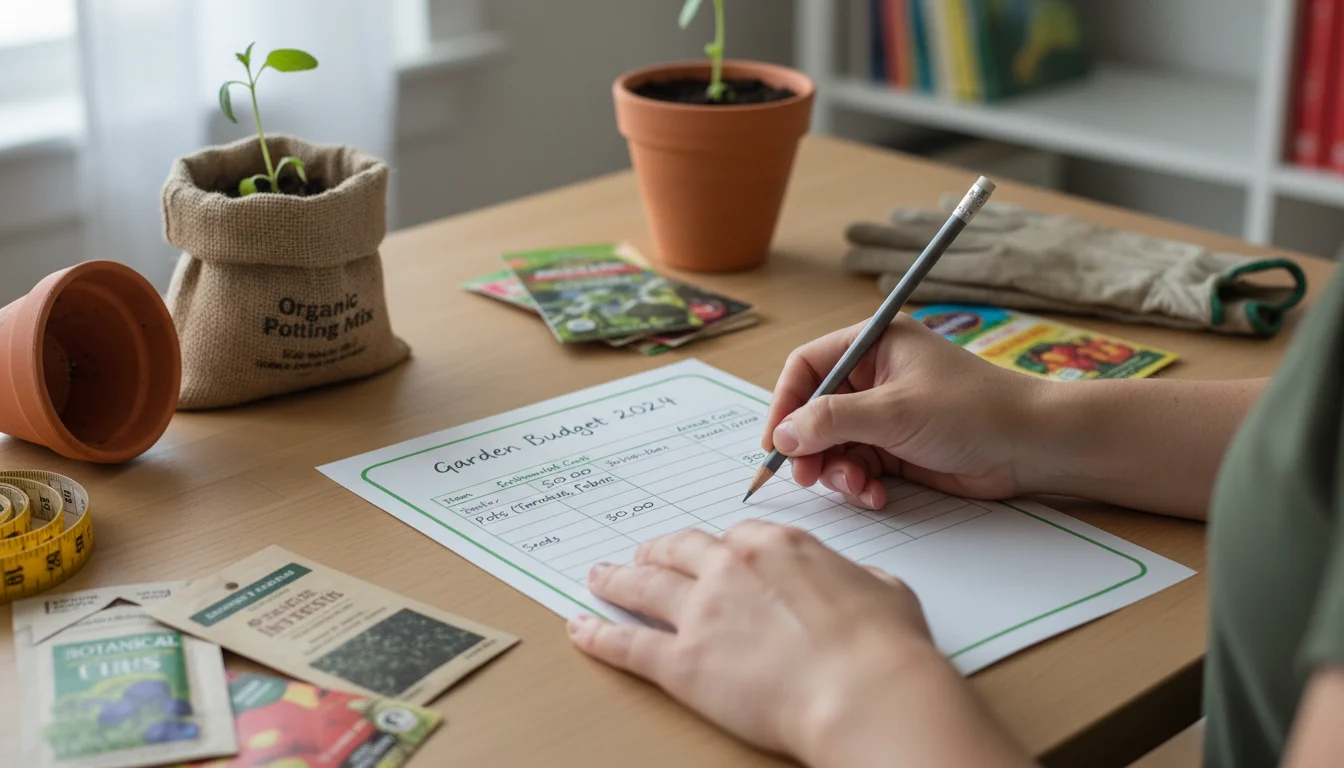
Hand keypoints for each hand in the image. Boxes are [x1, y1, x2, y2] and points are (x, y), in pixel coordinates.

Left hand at [568, 522, 944, 764]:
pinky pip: (627, 645)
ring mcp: (702, 612)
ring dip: (616, 580)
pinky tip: (580, 629)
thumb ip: (861, 581)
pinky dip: (597, 636)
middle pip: (679, 550)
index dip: (718, 549)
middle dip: (657, 551)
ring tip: (599, 577)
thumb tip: (863, 584)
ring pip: (643, 586)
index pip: (734, 537)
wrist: (865, 691)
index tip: (710, 554)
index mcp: (779, 546)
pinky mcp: (682, 662)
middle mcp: (732, 568)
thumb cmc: (885, 648)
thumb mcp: (886, 592)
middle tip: (643, 555)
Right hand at [765, 314, 1041, 508]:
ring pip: (833, 443)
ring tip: (858, 487)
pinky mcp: (896, 447)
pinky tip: (877, 495)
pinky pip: (857, 465)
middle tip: (809, 477)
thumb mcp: (894, 412)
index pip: (806, 367)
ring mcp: (885, 413)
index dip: (785, 404)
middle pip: (814, 410)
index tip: (776, 443)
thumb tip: (783, 436)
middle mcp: (874, 375)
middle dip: (811, 447)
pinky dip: (859, 483)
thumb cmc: (972, 411)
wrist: (1031, 447)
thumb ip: (831, 421)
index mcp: (873, 344)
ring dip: (837, 471)